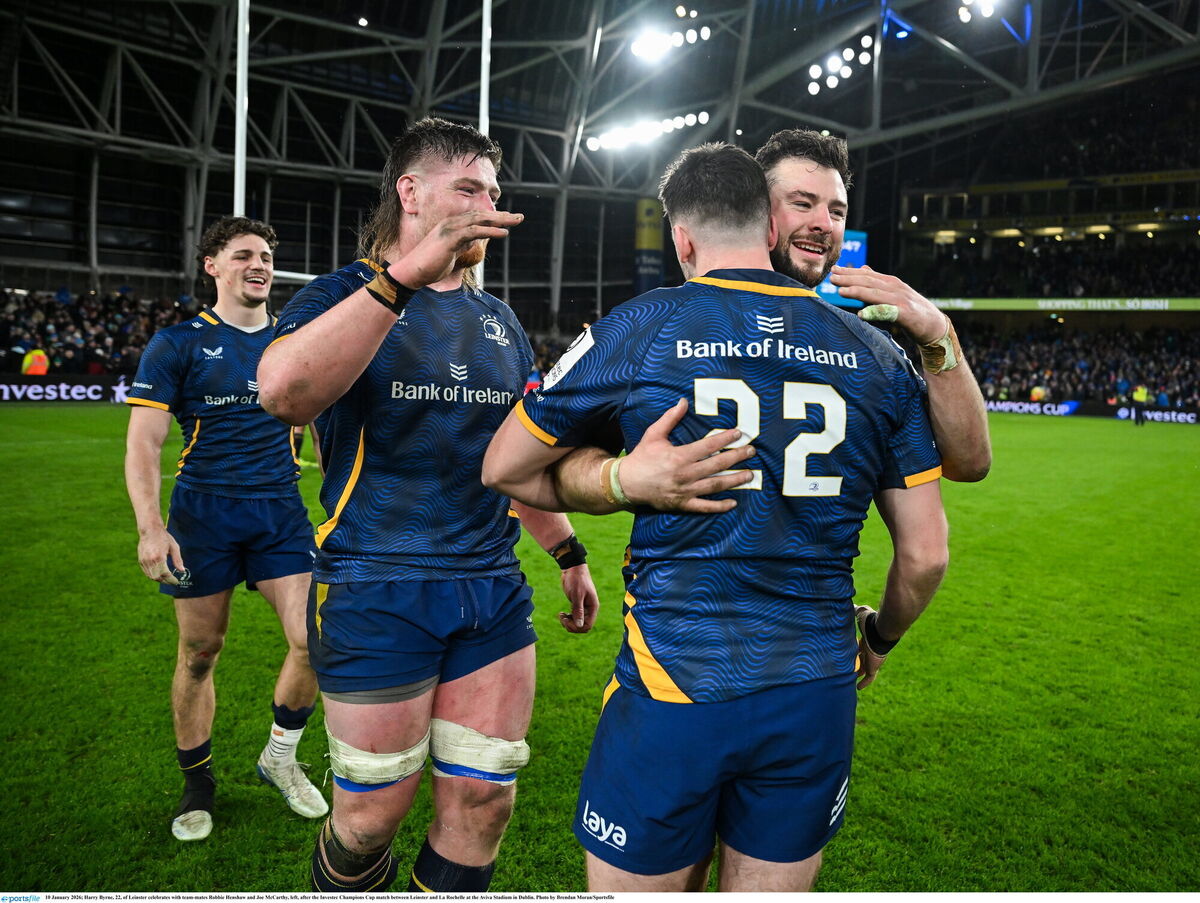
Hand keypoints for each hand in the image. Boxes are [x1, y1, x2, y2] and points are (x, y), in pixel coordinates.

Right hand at [137, 526, 183, 585]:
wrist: (150, 530)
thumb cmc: (164, 537)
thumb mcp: (174, 547)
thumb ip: (178, 560)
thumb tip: (182, 570)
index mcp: (159, 558)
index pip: (166, 574)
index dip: (172, 580)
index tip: (177, 582)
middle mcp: (150, 561)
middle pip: (157, 577)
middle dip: (165, 581)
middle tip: (172, 581)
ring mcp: (144, 561)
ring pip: (151, 576)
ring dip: (159, 579)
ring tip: (167, 578)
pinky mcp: (140, 561)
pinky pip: (146, 572)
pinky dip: (153, 575)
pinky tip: (159, 574)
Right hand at [395, 210, 523, 287]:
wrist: (413, 272)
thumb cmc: (431, 265)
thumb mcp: (452, 252)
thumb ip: (463, 244)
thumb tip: (475, 241)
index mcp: (452, 226)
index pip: (477, 218)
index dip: (494, 218)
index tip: (510, 220)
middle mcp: (451, 223)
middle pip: (481, 215)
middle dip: (502, 216)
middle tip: (520, 217)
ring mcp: (450, 229)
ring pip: (479, 220)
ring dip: (499, 220)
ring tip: (516, 222)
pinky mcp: (450, 239)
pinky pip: (473, 232)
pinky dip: (490, 230)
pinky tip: (504, 233)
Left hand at [558, 564, 598, 633]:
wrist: (572, 568)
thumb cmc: (576, 580)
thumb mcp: (577, 595)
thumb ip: (578, 611)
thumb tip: (579, 626)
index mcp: (593, 607)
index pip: (588, 625)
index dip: (577, 627)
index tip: (567, 620)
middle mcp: (589, 609)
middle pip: (582, 626)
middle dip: (572, 626)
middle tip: (562, 618)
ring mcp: (583, 607)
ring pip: (578, 623)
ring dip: (568, 623)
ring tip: (561, 616)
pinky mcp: (577, 605)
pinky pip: (574, 617)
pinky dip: (568, 618)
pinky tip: (562, 614)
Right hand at [619, 399, 755, 512]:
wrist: (626, 484)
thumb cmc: (641, 457)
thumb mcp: (653, 434)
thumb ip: (670, 418)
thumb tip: (683, 401)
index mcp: (679, 456)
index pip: (708, 446)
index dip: (725, 439)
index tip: (739, 434)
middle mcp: (685, 474)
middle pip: (716, 465)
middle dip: (736, 457)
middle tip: (752, 452)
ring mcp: (685, 491)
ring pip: (715, 485)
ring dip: (734, 480)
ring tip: (749, 475)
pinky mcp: (683, 504)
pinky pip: (704, 506)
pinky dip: (719, 506)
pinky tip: (733, 502)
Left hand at [829, 265, 947, 343]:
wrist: (935, 325)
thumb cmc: (912, 310)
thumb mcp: (894, 292)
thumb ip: (879, 283)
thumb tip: (863, 268)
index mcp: (891, 283)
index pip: (867, 274)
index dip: (850, 272)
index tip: (834, 269)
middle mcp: (895, 288)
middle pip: (869, 282)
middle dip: (849, 278)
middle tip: (832, 277)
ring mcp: (901, 300)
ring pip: (875, 294)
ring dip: (858, 291)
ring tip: (841, 291)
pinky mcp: (906, 314)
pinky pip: (887, 313)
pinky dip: (874, 312)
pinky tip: (861, 314)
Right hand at [854, 604, 886, 689]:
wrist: (882, 630)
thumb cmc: (871, 621)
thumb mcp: (860, 613)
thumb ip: (855, 610)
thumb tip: (850, 604)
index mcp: (867, 640)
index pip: (861, 647)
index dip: (856, 650)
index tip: (851, 653)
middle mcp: (871, 650)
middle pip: (863, 659)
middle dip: (858, 664)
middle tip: (849, 668)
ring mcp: (873, 659)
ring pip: (865, 669)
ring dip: (859, 674)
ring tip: (849, 679)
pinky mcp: (874, 667)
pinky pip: (869, 678)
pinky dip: (864, 683)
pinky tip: (859, 688)